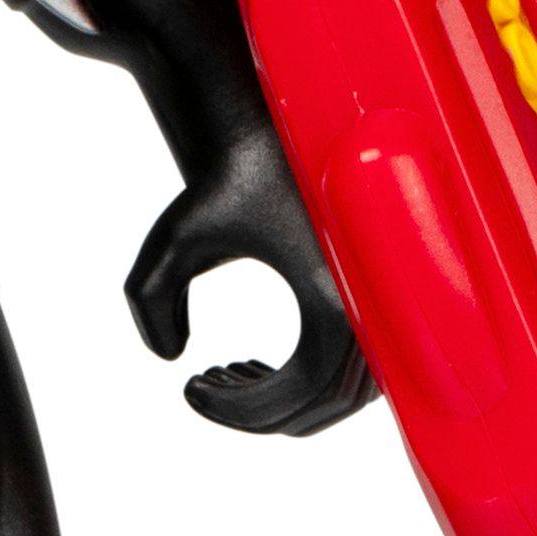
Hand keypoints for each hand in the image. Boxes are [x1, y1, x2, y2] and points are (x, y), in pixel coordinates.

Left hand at [125, 126, 377, 439]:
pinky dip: (307, 383)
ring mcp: (389, 303)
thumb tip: (171, 359)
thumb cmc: (225, 178)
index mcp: (335, 301)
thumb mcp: (172, 238)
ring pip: (345, 396)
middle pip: (324, 408)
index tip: (189, 389)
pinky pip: (356, 371)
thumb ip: (147, 299)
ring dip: (283, 400)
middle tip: (203, 386)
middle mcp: (376, 308)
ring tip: (227, 371)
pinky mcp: (384, 297)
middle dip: (257, 412)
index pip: (295, 399)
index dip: (237, 411)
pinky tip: (254, 363)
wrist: (279, 123)